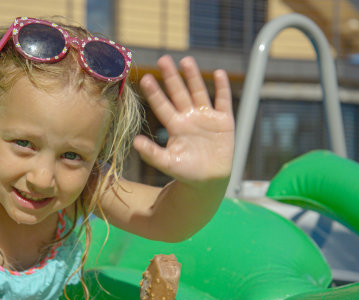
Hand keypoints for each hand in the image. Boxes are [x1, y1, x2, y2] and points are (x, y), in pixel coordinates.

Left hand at [134, 55, 234, 185]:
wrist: (208, 180)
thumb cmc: (185, 171)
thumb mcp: (167, 163)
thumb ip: (151, 154)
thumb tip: (135, 142)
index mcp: (174, 126)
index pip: (162, 105)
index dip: (155, 93)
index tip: (146, 78)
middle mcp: (189, 117)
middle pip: (179, 93)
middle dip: (172, 77)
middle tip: (163, 59)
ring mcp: (206, 117)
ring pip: (199, 92)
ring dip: (193, 77)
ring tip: (186, 60)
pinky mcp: (224, 121)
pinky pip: (222, 101)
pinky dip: (222, 87)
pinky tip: (218, 73)